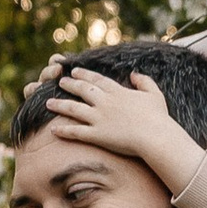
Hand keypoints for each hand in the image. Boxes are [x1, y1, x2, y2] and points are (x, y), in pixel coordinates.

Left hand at [43, 69, 206, 196]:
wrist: (155, 135)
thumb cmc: (158, 117)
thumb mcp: (154, 94)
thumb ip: (144, 82)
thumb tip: (134, 74)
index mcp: (118, 92)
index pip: (97, 80)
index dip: (85, 75)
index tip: (75, 71)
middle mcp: (105, 102)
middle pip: (83, 90)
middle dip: (70, 85)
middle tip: (60, 82)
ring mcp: (99, 118)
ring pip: (74, 109)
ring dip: (60, 105)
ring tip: (48, 102)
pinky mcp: (97, 135)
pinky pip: (76, 132)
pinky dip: (64, 130)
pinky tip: (53, 129)